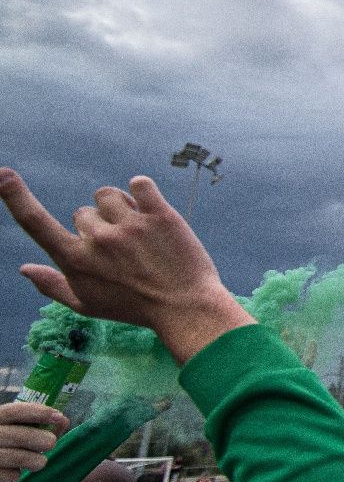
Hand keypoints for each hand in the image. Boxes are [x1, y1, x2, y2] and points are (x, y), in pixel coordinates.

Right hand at [0, 169, 249, 362]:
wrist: (186, 307)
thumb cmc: (134, 308)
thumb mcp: (88, 306)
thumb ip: (52, 286)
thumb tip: (23, 269)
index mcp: (76, 260)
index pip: (35, 223)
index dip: (15, 197)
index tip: (3, 174)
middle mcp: (99, 240)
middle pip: (84, 212)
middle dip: (98, 225)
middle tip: (122, 250)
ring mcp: (130, 225)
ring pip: (109, 195)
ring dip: (119, 207)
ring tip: (137, 232)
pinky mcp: (160, 214)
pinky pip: (140, 184)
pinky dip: (143, 191)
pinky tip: (151, 210)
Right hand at [0, 402, 66, 481]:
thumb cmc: (4, 443)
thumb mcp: (15, 429)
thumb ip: (39, 425)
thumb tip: (63, 421)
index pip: (14, 411)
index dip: (38, 413)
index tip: (59, 416)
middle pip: (19, 436)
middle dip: (42, 439)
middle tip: (51, 443)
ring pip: (18, 457)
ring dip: (36, 460)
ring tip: (40, 461)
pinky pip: (11, 476)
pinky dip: (17, 475)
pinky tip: (15, 471)